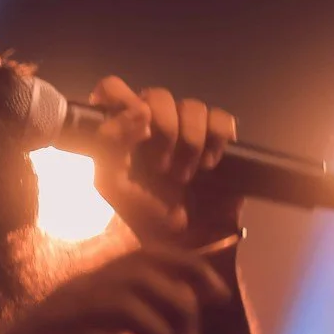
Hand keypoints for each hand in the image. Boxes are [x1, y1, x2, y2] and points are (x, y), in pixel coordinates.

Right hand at [0, 247, 231, 333]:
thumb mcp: (83, 333)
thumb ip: (116, 318)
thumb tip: (167, 315)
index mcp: (86, 284)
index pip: (145, 256)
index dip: (188, 266)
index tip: (217, 294)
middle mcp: (75, 292)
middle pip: (142, 275)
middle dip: (180, 304)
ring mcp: (60, 317)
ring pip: (126, 306)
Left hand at [83, 76, 240, 248]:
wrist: (181, 243)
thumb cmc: (140, 214)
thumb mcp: (112, 183)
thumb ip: (111, 143)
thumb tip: (140, 110)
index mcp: (120, 128)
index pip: (114, 89)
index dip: (121, 98)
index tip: (132, 129)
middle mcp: (152, 121)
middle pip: (159, 95)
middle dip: (162, 132)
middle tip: (160, 168)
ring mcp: (186, 128)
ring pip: (193, 106)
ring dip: (189, 142)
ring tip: (183, 176)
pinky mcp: (217, 138)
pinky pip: (222, 119)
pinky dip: (217, 140)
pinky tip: (208, 165)